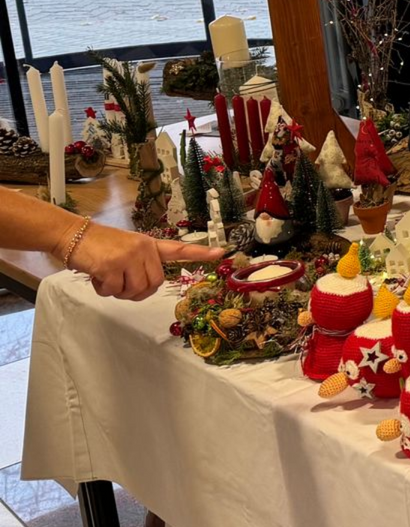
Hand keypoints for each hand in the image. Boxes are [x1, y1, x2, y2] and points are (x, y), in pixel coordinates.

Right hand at [65, 224, 222, 300]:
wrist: (72, 235)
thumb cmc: (99, 246)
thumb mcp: (127, 248)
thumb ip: (141, 264)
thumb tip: (148, 287)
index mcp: (149, 244)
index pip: (179, 249)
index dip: (200, 254)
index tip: (221, 254)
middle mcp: (143, 249)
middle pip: (154, 284)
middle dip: (138, 291)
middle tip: (122, 285)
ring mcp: (129, 256)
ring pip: (135, 290)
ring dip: (119, 291)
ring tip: (107, 276)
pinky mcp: (112, 265)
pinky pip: (114, 291)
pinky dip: (104, 290)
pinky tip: (97, 276)